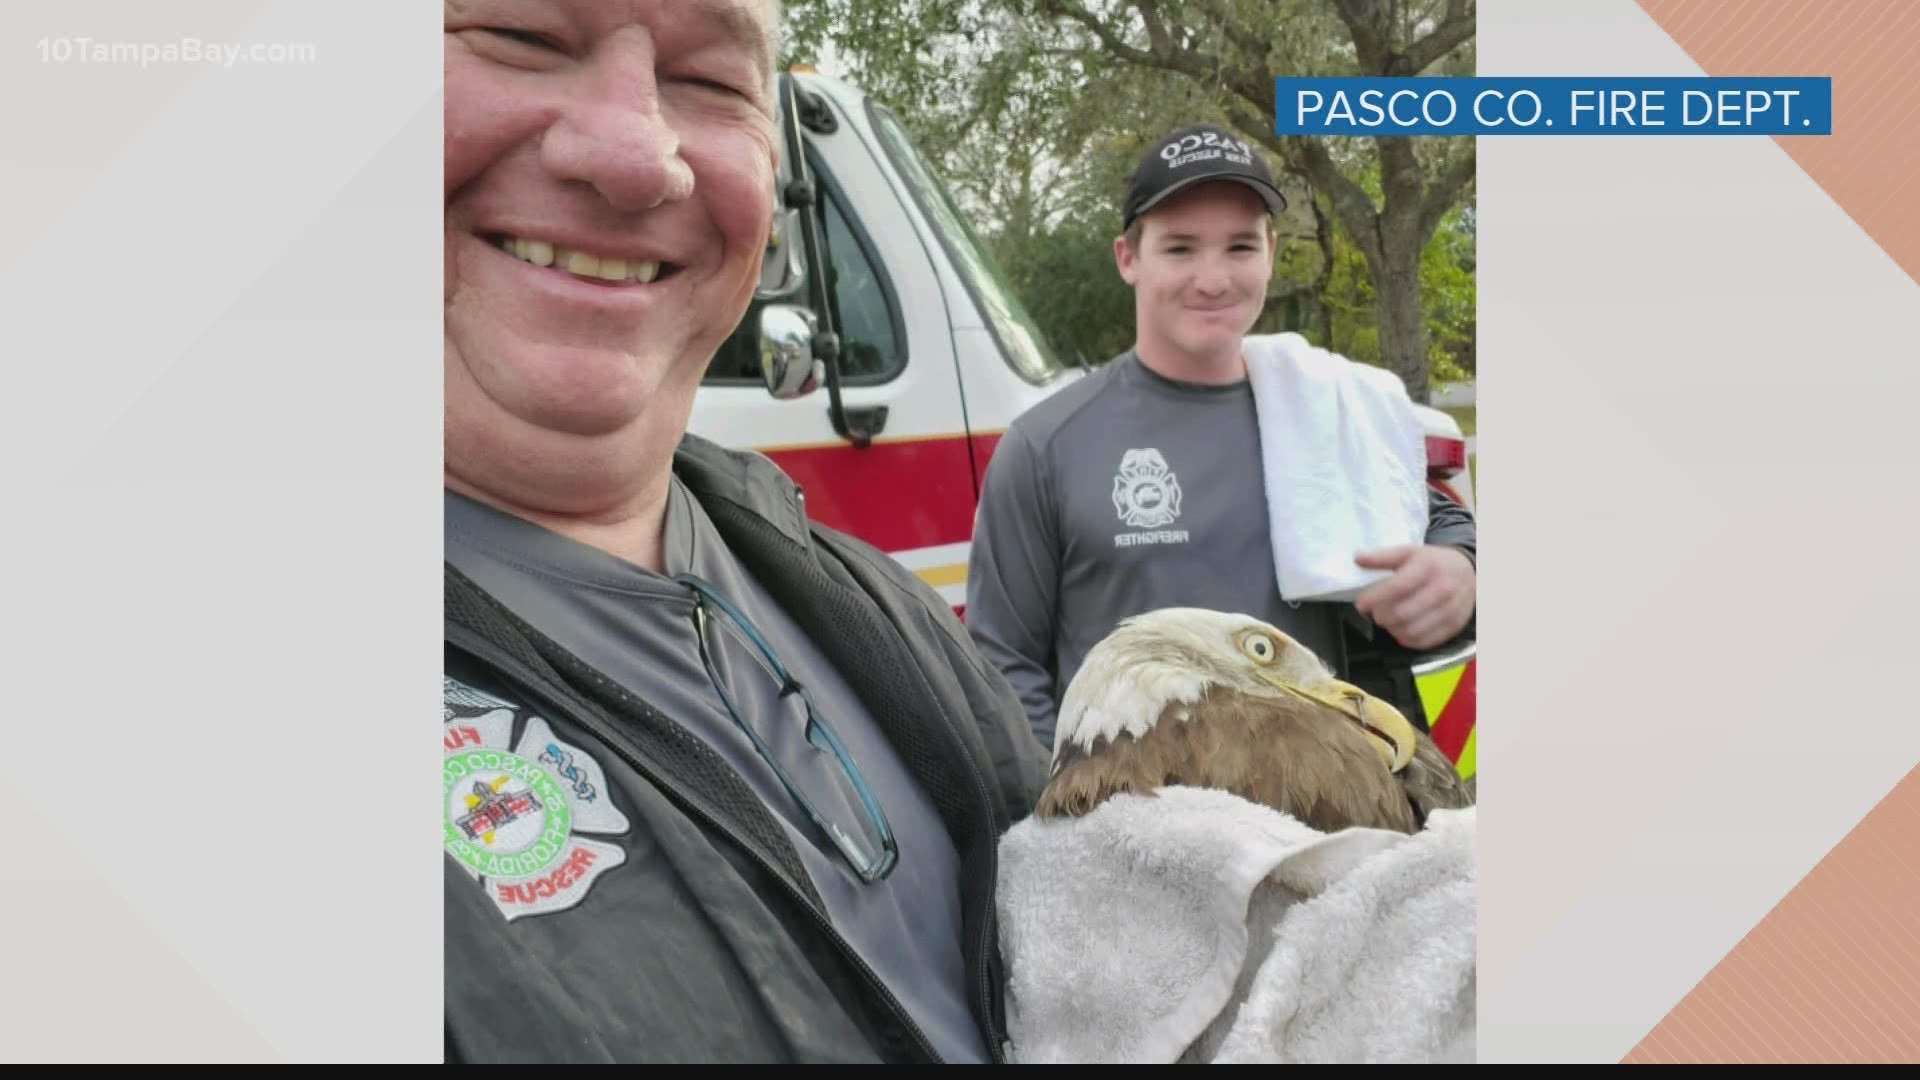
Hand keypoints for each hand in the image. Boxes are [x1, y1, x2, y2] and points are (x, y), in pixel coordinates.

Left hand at [1352, 545, 1474, 649]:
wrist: (1470, 571)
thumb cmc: (1433, 562)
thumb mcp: (1409, 552)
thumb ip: (1382, 557)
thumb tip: (1357, 559)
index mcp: (1428, 567)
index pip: (1398, 587)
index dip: (1375, 598)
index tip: (1361, 604)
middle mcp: (1443, 589)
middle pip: (1402, 613)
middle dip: (1381, 616)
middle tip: (1376, 612)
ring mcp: (1451, 610)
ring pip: (1412, 631)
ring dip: (1393, 629)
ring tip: (1389, 620)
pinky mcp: (1454, 626)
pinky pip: (1424, 642)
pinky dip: (1407, 639)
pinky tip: (1402, 629)